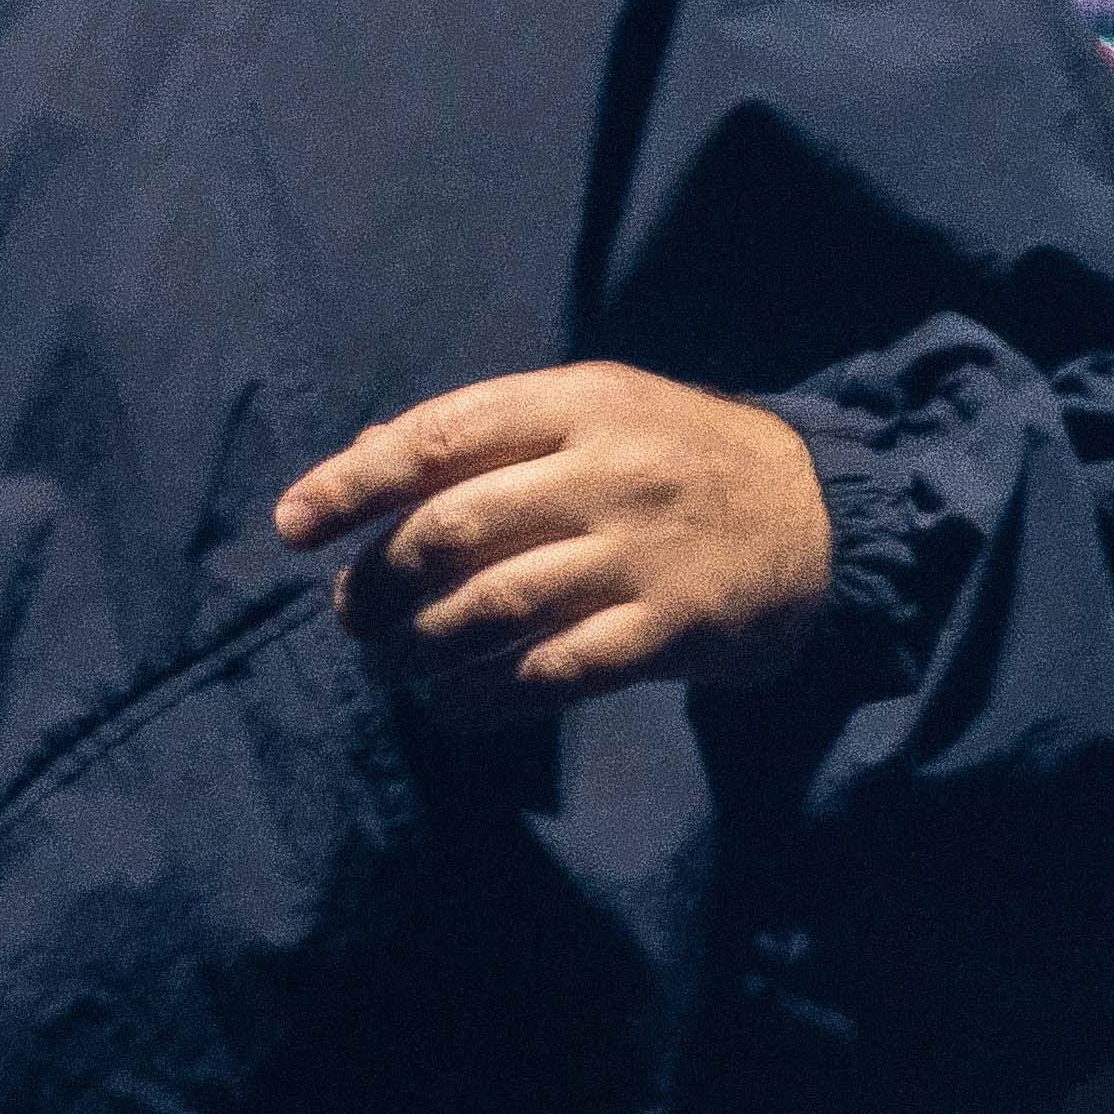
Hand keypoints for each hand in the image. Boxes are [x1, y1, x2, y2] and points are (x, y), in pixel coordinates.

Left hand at [273, 365, 836, 734]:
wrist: (822, 515)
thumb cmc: (682, 457)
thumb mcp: (600, 409)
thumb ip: (493, 431)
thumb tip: (367, 450)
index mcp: (580, 402)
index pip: (440, 437)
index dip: (354, 481)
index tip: (292, 524)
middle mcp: (606, 472)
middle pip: (455, 530)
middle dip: (379, 579)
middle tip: (346, 612)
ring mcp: (640, 554)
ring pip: (493, 608)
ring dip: (419, 646)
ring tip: (386, 665)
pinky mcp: (668, 630)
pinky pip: (552, 673)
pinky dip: (487, 699)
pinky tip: (451, 710)